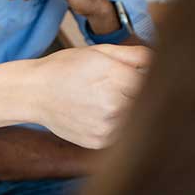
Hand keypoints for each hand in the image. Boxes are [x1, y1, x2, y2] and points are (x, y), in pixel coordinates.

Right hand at [23, 44, 151, 148]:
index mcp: (116, 77)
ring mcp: (107, 126)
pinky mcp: (100, 142)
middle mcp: (114, 104)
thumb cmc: (64, 68)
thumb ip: (133, 55)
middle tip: (120, 88)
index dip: (150, 78)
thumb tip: (162, 58)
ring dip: (129, 112)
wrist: (33, 93)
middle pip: (146, 102)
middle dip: (139, 95)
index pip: (153, 81)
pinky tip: (99, 114)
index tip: (141, 77)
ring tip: (105, 100)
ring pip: (135, 120)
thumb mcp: (97, 52)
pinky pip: (121, 135)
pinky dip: (116, 125)